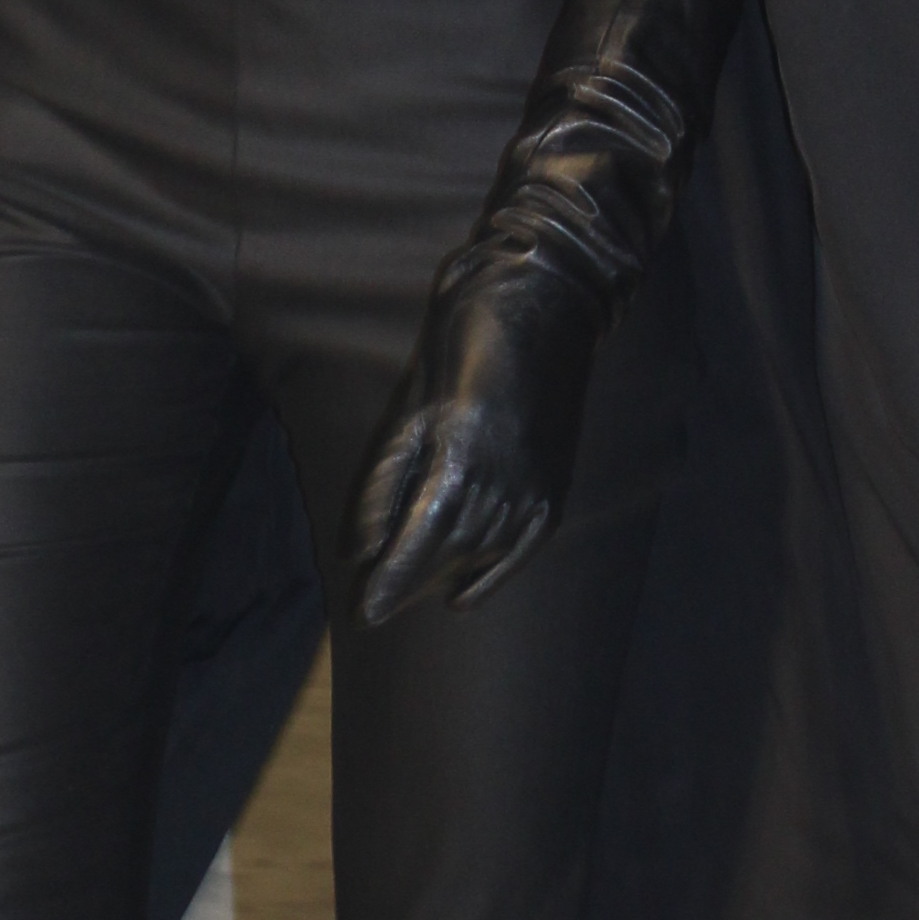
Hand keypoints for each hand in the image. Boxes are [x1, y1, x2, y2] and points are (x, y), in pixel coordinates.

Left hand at [345, 252, 604, 629]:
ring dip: (444, 577)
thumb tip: (362, 546)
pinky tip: (462, 599)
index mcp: (461, 455)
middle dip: (411, 580)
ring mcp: (536, 484)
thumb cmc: (463, 347)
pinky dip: (493, 577)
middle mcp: (504, 478)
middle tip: (376, 602)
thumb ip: (387, 481)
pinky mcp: (556, 486)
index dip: (394, 578)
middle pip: (450, 551)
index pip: (422, 537)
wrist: (540, 309)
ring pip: (484, 551)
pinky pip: (523, 547)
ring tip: (410, 592)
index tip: (367, 610)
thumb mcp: (411, 408)